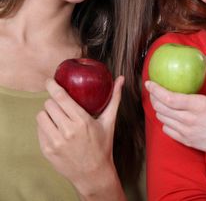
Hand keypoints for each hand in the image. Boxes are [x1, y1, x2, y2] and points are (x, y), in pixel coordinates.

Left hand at [36, 76, 123, 196]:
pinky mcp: (47, 150)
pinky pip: (39, 130)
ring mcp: (55, 142)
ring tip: (57, 117)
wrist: (93, 173)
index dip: (53, 86)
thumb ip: (114, 99)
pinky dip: (45, 126)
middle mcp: (67, 131)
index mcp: (82, 121)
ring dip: (48, 113)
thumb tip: (121, 79)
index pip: (61, 98)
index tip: (50, 81)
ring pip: (41, 116)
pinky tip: (55, 129)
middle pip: (49, 104)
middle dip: (54, 102)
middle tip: (60, 105)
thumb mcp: (109, 122)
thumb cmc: (102, 145)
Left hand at [146, 56, 205, 156]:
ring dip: (159, 109)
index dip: (156, 89)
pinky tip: (170, 116)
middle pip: (161, 108)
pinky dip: (165, 122)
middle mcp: (189, 120)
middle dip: (154, 98)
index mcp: (198, 106)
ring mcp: (187, 133)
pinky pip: (168, 131)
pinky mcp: (188, 141)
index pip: (168, 97)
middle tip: (154, 90)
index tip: (149, 82)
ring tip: (161, 101)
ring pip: (163, 119)